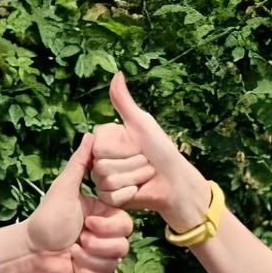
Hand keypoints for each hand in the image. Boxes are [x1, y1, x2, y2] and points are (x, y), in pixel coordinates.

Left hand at [22, 133, 133, 272]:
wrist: (30, 249)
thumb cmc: (46, 218)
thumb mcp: (64, 188)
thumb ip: (80, 164)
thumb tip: (91, 136)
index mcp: (104, 216)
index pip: (126, 225)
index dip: (108, 228)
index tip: (87, 224)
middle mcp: (105, 236)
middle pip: (123, 246)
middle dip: (98, 245)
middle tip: (78, 239)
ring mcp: (100, 257)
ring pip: (114, 264)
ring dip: (89, 258)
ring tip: (72, 251)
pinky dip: (85, 272)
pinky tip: (72, 264)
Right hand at [89, 74, 211, 233]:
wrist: (175, 181)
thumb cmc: (162, 151)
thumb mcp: (142, 124)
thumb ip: (125, 102)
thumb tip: (117, 73)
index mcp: (106, 140)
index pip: (97, 141)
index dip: (119, 146)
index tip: (135, 146)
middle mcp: (100, 159)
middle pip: (100, 162)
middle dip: (130, 163)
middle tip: (144, 162)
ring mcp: (103, 180)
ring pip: (106, 179)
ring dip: (132, 177)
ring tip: (144, 175)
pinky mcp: (109, 199)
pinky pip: (110, 194)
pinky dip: (129, 192)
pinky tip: (138, 190)